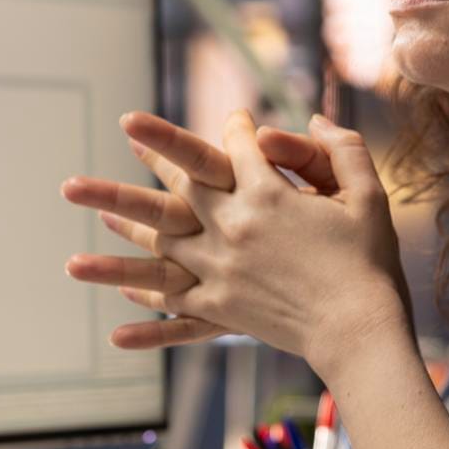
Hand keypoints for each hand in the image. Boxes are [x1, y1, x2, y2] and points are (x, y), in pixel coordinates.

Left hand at [63, 110, 409, 379]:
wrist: (362, 330)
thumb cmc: (370, 262)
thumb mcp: (367, 196)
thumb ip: (342, 150)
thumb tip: (314, 117)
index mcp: (267, 194)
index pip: (235, 147)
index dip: (235, 127)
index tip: (234, 118)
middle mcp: (232, 228)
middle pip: (176, 189)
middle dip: (142, 168)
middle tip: (96, 161)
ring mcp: (221, 271)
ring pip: (160, 249)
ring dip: (120, 241)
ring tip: (79, 244)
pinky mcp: (223, 309)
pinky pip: (177, 308)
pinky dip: (149, 313)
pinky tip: (118, 315)